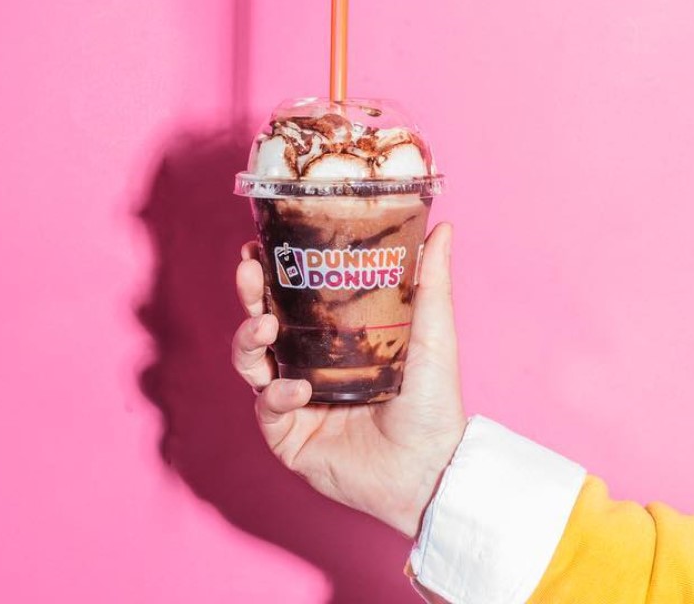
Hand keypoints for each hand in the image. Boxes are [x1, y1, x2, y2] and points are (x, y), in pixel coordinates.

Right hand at [232, 223, 465, 537]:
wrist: (431, 468)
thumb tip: (444, 226)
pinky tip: (297, 391)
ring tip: (264, 327)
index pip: (294, 299)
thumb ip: (431, 282)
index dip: (273, 274)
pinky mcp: (289, 437)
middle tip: (249, 271)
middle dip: (250, 296)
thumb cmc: (433, 403)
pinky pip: (267, 409)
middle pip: (263, 323)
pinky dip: (277, 395)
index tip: (260, 245)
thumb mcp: (433, 333)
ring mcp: (296, 401)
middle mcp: (310, 366)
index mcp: (336, 339)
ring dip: (248, 340)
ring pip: (252, 363)